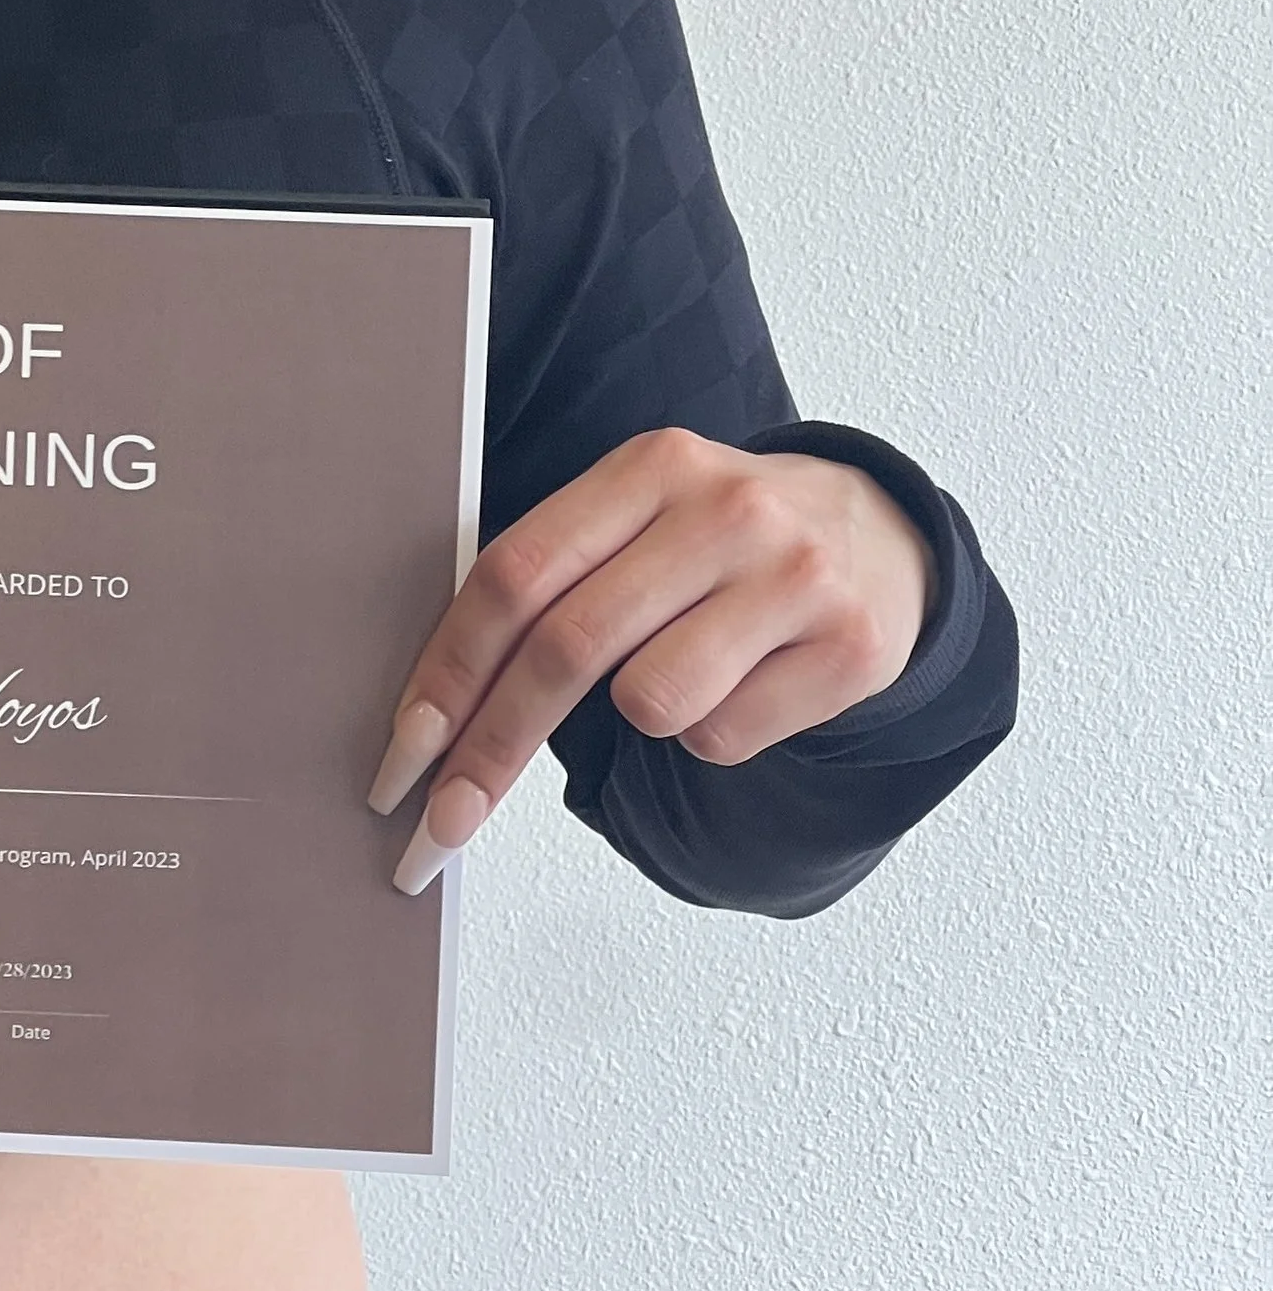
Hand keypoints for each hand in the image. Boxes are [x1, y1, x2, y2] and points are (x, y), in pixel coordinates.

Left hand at [369, 429, 934, 894]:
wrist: (888, 535)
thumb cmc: (723, 540)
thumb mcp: (643, 515)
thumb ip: (554, 575)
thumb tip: (435, 706)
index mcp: (649, 468)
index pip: (516, 574)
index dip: (447, 670)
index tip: (402, 751)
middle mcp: (724, 510)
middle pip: (566, 648)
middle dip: (490, 749)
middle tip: (441, 823)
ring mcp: (794, 577)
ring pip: (651, 701)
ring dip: (639, 718)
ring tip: (682, 671)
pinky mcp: (849, 649)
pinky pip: (723, 737)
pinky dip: (711, 732)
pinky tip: (748, 681)